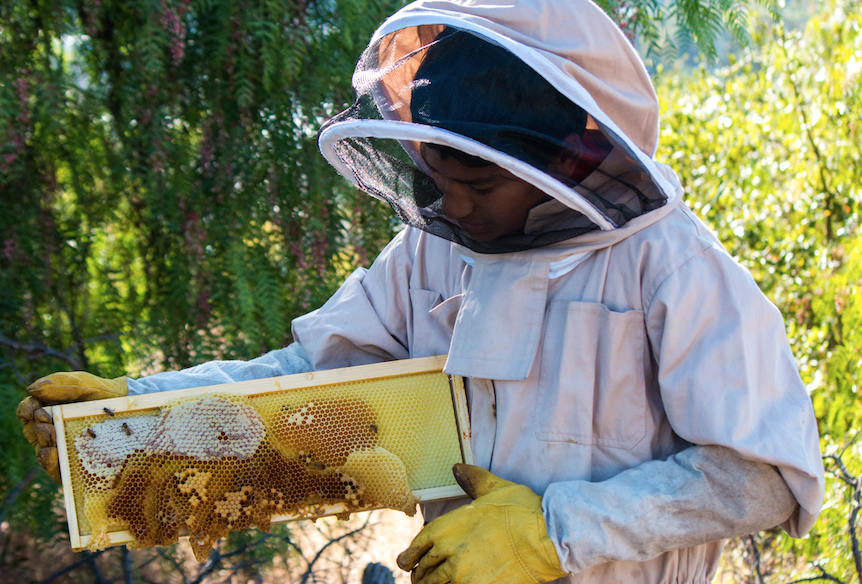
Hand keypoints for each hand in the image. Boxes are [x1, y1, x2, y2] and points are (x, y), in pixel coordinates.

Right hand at [18, 372, 127, 482]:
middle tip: (47, 422)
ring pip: (41, 450)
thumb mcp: (80, 383)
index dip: (26, 410)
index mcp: (46, 408)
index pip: (27, 411)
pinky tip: (53, 454)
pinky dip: (50, 463)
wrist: (126, 404)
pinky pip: (55, 468)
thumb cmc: (100, 392)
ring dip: (42, 444)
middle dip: (37, 427)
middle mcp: (50, 428)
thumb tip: (31, 390)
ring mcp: (61, 445)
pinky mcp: (72, 461)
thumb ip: (57, 384)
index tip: (33, 409)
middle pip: (32, 432)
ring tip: (51, 437)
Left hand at [397, 464, 567, 583]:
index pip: (415, 548)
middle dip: (421, 575)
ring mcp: (460, 574)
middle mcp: (447, 551)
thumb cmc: (521, 510)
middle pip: (423, 571)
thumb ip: (471, 479)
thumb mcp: (493, 487)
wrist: (545, 536)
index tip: (408, 562)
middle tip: (420, 578)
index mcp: (445, 527)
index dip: (409, 558)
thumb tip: (458, 468)